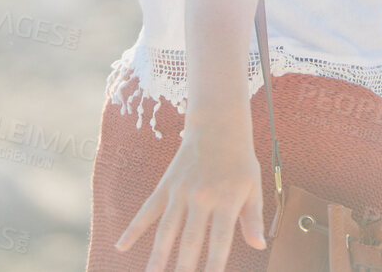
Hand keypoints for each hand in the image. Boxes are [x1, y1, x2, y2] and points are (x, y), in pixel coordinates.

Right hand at [115, 115, 266, 270]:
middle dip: (183, 270)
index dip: (214, 267)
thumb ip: (253, 218)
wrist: (217, 124)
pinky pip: (147, 210)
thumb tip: (260, 246)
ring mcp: (180, 191)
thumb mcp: (253, 186)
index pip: (219, 241)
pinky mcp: (166, 185)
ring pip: (166, 231)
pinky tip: (121, 246)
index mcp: (225, 199)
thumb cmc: (239, 160)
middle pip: (189, 241)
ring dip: (157, 258)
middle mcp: (201, 197)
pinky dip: (133, 228)